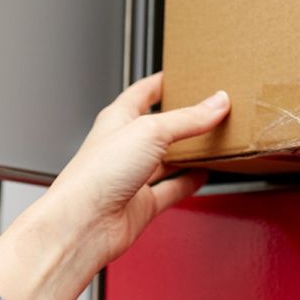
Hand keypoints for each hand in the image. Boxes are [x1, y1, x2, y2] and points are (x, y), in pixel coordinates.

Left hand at [44, 72, 228, 267]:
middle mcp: (124, 147)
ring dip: (188, 151)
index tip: (182, 75)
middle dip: (182, 118)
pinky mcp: (141, 204)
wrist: (84, 223)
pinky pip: (171, 189)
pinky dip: (188, 182)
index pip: (142, 93)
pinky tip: (202, 176)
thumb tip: (216, 103)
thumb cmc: (95, 175)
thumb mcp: (149, 132)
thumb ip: (187, 119)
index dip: (162, 82)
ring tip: (212, 141)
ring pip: (166, 160)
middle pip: (158, 127)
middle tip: (207, 108)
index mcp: (117, 120)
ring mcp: (132, 177)